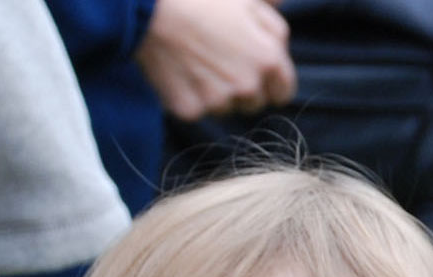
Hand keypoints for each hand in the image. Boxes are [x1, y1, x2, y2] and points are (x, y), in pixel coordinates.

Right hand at [135, 0, 296, 120]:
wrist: (148, 8)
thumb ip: (271, 17)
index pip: (284, 93)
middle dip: (243, 89)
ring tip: (196, 63)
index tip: (255, 75)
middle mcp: (248, 86)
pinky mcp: (190, 109)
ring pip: (225, 109)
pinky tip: (177, 71)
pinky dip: (187, 96)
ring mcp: (219, 101)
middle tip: (219, 63)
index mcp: (269, 60)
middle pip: (254, 104)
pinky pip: (195, 110)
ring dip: (216, 94)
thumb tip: (282, 7)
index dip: (270, 84)